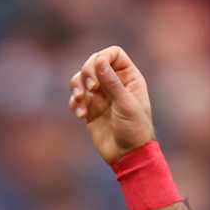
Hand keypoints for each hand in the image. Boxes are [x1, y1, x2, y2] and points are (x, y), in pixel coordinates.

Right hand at [69, 46, 155, 163]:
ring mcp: (102, 96)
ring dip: (77, 87)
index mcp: (129, 78)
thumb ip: (112, 82)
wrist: (128, 155)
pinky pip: (76, 97)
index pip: (113, 54)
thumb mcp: (125, 104)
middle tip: (90, 89)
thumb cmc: (134, 130)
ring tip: (80, 102)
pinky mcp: (91, 109)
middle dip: (86, 73)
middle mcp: (115, 84)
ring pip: (81, 79)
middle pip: (93, 62)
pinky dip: (75, 103)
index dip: (102, 57)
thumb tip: (99, 60)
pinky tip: (81, 115)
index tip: (98, 69)